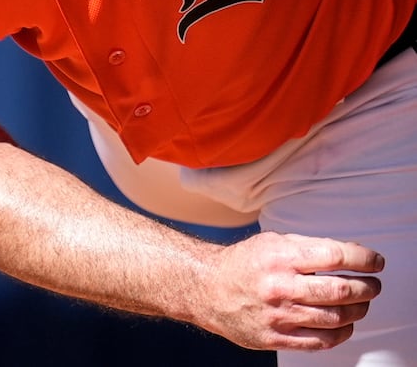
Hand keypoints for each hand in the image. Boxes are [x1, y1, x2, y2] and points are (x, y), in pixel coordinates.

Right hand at [203, 231, 383, 351]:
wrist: (208, 288)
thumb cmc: (242, 264)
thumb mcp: (271, 242)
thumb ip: (308, 247)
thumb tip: (349, 253)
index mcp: (279, 256)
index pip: (333, 256)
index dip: (362, 259)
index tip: (375, 261)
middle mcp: (281, 286)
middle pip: (340, 290)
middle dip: (366, 287)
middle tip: (373, 284)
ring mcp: (280, 315)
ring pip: (336, 318)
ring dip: (358, 310)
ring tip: (362, 303)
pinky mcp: (277, 337)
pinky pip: (321, 340)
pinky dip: (341, 333)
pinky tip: (345, 324)